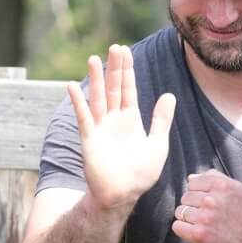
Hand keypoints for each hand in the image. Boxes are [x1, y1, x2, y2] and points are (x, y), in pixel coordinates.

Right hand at [68, 45, 176, 211]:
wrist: (123, 195)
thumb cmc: (140, 175)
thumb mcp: (157, 144)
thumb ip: (161, 120)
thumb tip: (169, 95)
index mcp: (130, 120)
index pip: (128, 89)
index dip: (127, 71)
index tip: (125, 52)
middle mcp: (113, 120)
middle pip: (113, 88)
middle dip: (114, 68)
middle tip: (114, 47)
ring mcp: (100, 128)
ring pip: (98, 98)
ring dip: (96, 79)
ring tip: (94, 59)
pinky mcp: (90, 140)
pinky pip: (83, 117)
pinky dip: (78, 102)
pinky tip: (72, 86)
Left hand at [172, 169, 241, 242]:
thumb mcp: (238, 190)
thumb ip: (215, 178)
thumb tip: (191, 177)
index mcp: (221, 186)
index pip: (192, 182)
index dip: (198, 193)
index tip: (206, 202)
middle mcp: (211, 200)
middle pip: (185, 197)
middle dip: (193, 206)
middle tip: (207, 215)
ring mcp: (204, 217)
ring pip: (180, 212)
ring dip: (188, 219)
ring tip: (203, 225)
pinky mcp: (198, 234)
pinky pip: (177, 226)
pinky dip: (184, 230)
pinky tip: (196, 232)